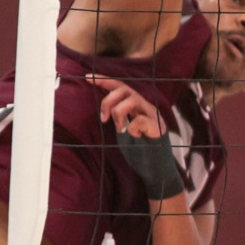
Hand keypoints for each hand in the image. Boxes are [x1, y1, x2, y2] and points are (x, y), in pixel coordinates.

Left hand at [87, 75, 183, 200]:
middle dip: (108, 100)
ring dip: (119, 113)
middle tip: (104, 118)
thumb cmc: (139, 149)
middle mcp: (144, 105)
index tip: (88, 78)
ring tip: (120, 128)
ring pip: (131, 100)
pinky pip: (139, 120)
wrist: (155, 166)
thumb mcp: (123, 129)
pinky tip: (134, 136)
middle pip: (124, 89)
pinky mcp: (157, 125)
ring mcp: (151, 114)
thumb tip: (104, 110)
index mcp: (135, 104)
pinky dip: (131, 128)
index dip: (104, 81)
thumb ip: (117, 117)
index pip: (119, 86)